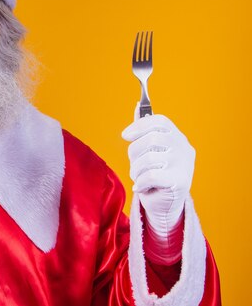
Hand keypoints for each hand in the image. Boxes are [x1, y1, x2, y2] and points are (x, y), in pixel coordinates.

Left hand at [121, 105, 194, 236]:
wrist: (165, 205)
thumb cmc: (155, 175)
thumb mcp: (149, 150)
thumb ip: (144, 129)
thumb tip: (138, 105)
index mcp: (178, 137)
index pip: (160, 121)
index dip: (140, 125)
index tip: (125, 136)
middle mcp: (184, 148)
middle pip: (151, 139)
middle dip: (134, 152)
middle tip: (134, 165)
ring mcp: (184, 165)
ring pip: (148, 159)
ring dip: (136, 170)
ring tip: (140, 178)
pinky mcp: (180, 182)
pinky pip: (150, 175)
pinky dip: (141, 182)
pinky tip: (142, 187)